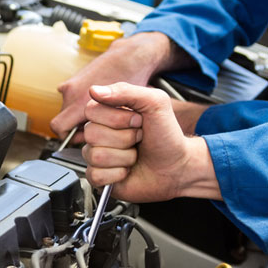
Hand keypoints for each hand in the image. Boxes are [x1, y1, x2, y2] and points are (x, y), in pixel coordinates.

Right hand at [51, 32, 179, 139]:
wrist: (132, 54)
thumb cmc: (132, 79)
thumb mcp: (120, 108)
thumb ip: (101, 124)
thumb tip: (84, 136)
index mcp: (80, 100)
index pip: (59, 127)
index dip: (69, 137)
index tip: (84, 137)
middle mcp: (71, 91)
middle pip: (63, 120)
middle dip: (76, 127)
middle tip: (96, 127)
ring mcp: (71, 84)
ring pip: (67, 110)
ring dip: (80, 115)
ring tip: (100, 114)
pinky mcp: (74, 79)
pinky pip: (71, 98)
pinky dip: (80, 104)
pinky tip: (98, 102)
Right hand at [81, 82, 221, 201]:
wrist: (176, 166)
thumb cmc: (166, 135)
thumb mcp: (155, 103)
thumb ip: (126, 91)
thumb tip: (94, 91)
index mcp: (107, 112)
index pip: (91, 110)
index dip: (117, 118)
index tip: (138, 121)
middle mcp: (98, 133)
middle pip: (91, 134)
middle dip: (124, 138)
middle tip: (139, 138)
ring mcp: (95, 155)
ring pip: (95, 156)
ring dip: (124, 157)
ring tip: (135, 155)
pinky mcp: (97, 176)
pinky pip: (95, 175)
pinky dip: (117, 175)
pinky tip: (127, 170)